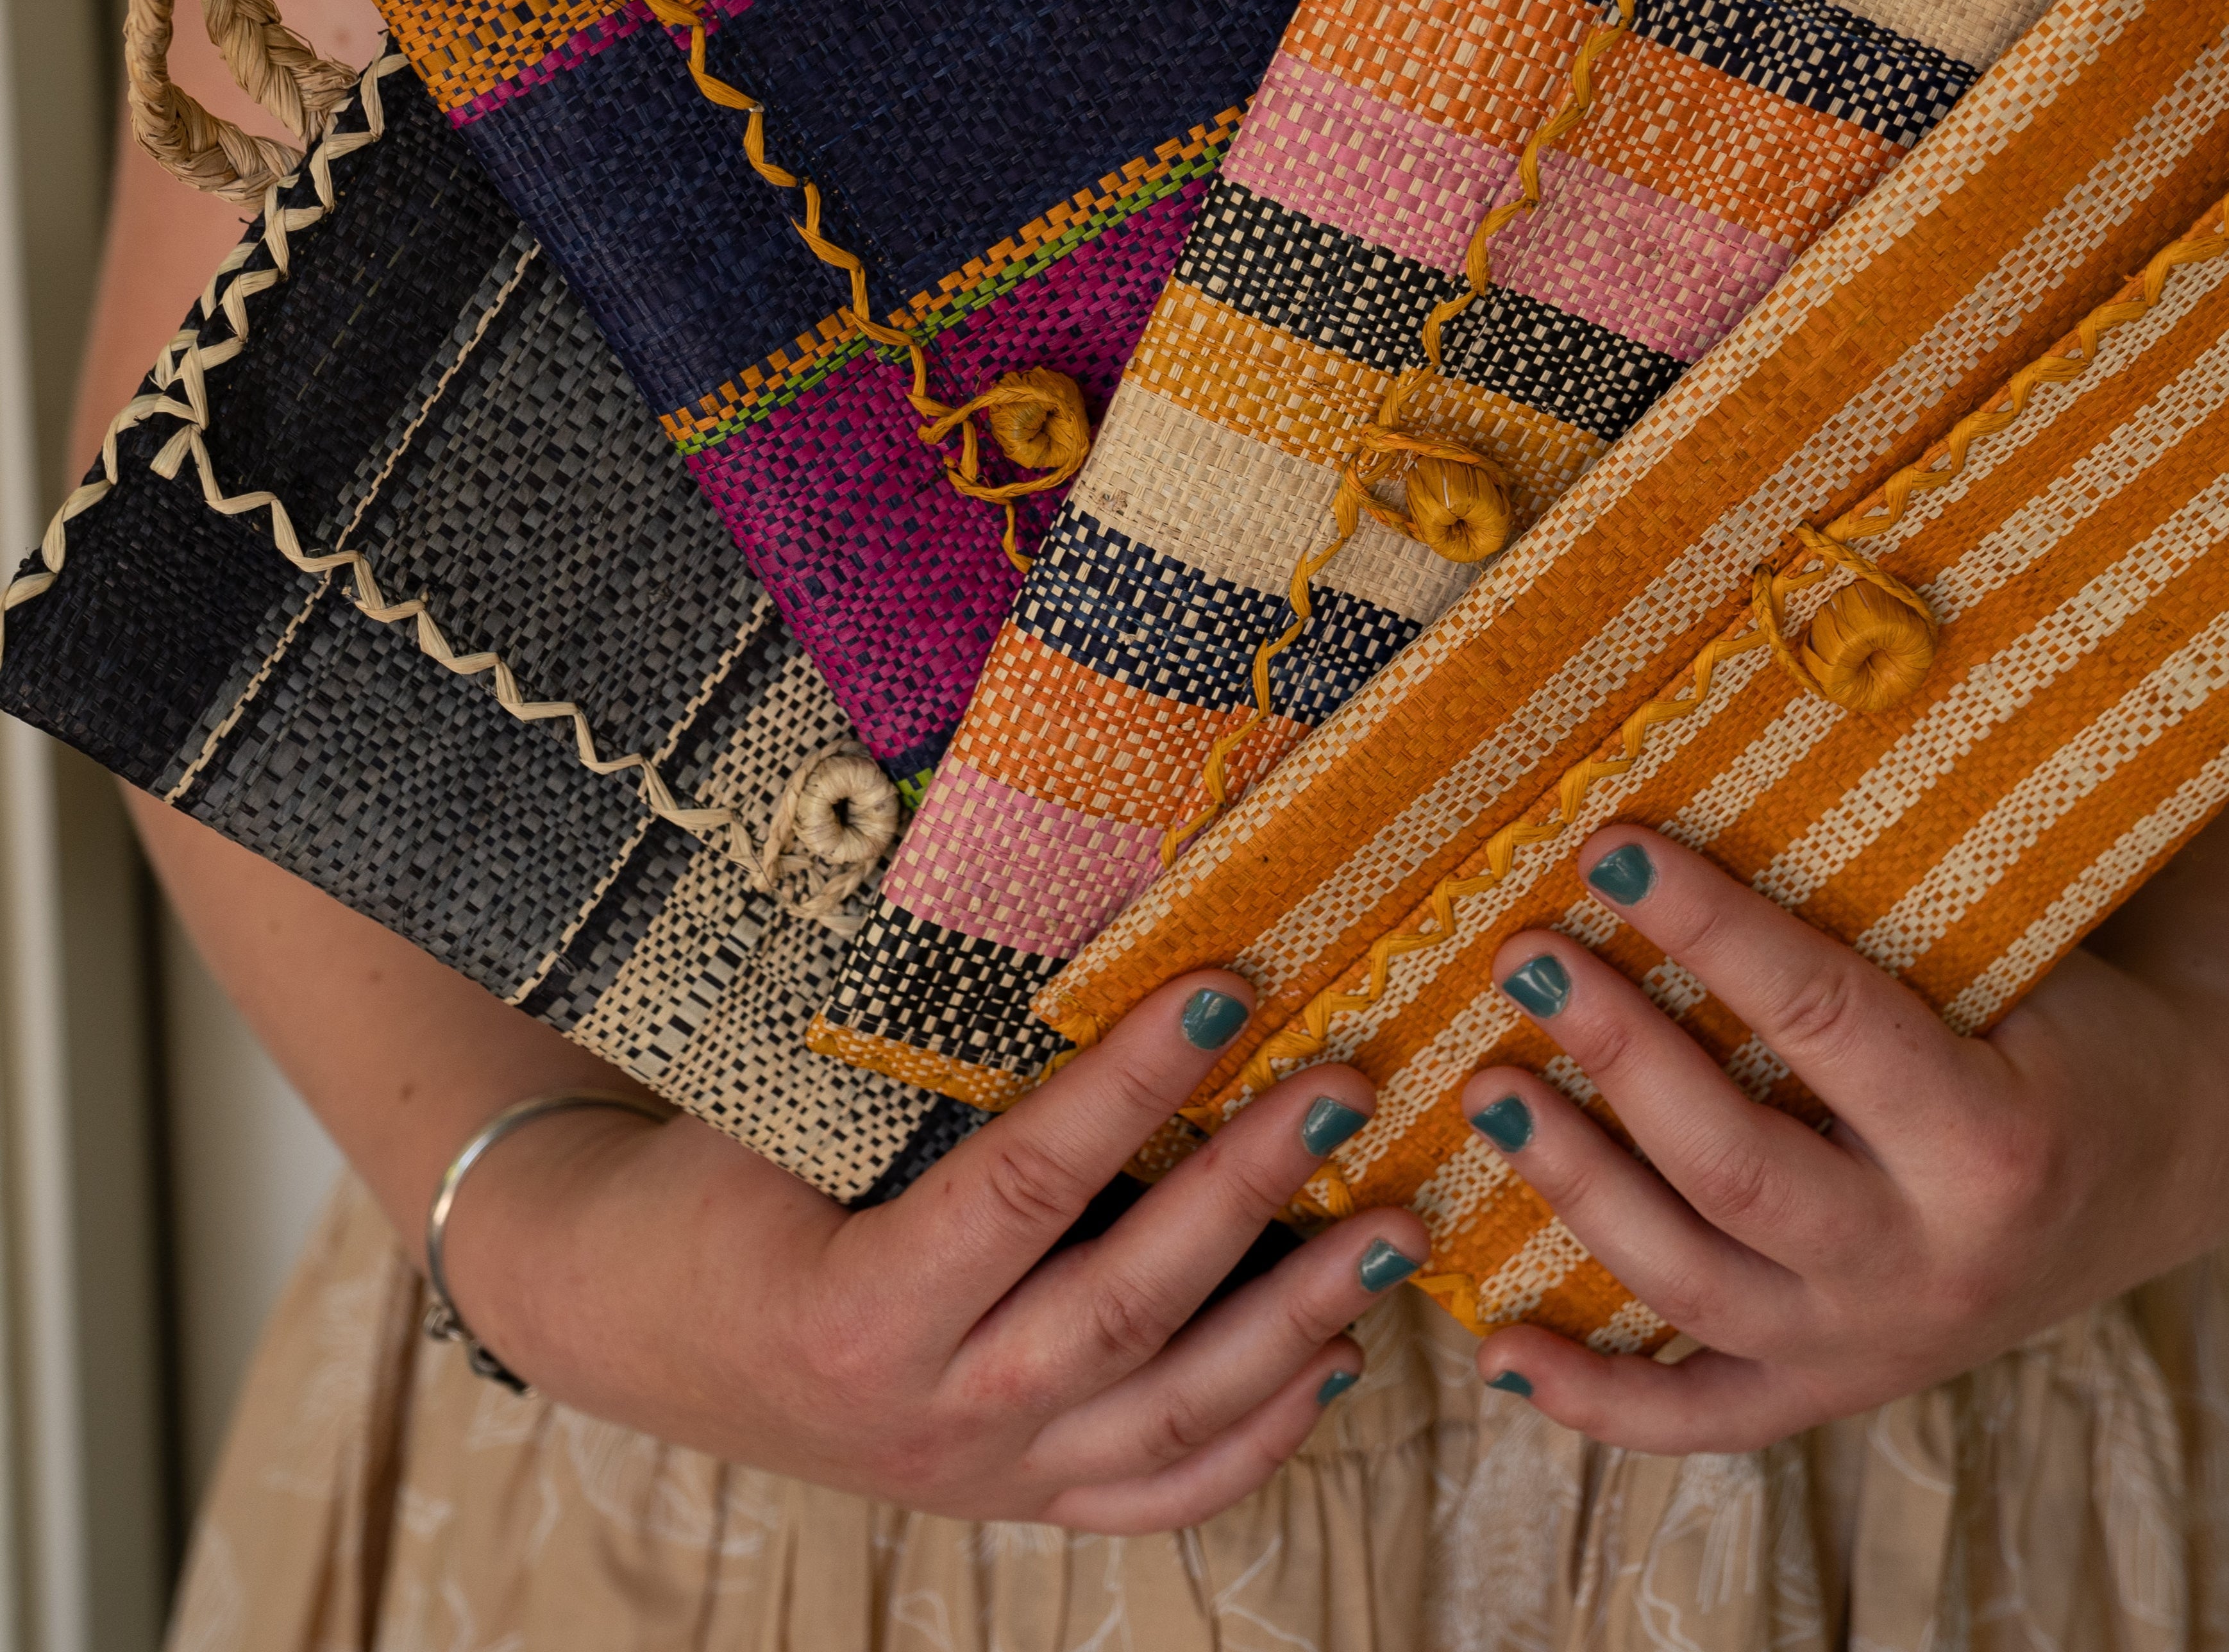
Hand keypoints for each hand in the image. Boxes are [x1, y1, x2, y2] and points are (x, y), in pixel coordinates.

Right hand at [448, 973, 1424, 1526]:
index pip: (1027, 1185)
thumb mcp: (791, 1117)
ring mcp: (980, 1476)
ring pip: (1169, 1416)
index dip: (1132, 1086)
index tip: (1224, 988)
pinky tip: (1335, 1363)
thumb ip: (927, 1067)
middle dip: (1251, 1192)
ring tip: (1397, 1229)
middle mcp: (929, 1415)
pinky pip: (1155, 1494)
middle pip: (1126, 1306)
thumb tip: (1090, 927)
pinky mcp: (1011, 1504)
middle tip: (1348, 1089)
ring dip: (1298, 1322)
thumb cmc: (713, 1189)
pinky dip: (1255, 1438)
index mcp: (856, 1309)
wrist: (627, 1325)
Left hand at [1457, 831, 2228, 1451]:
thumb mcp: (2008, 967)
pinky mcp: (1833, 1390)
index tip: (1609, 848)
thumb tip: (1689, 840)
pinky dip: (1594, 1398)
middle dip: (1617, 1052)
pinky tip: (1497, 1350)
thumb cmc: (2059, 1025)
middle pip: (1733, 1163)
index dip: (1707, 928)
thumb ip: (1876, 929)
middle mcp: (1930, 1264)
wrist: (2159, 1164)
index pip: (1821, 1017)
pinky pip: (1699, 1415)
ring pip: (1689, 1282)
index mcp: (1991, 1141)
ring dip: (1574, 1184)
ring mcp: (1874, 1344)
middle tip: (1526, 956)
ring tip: (1487, 1092)